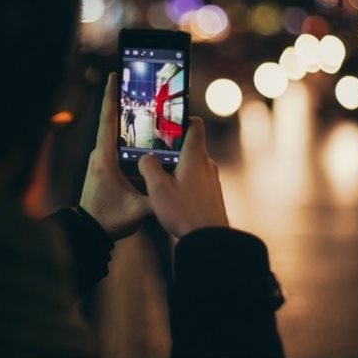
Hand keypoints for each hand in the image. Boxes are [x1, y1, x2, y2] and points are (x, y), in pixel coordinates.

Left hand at [79, 73, 151, 239]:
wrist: (90, 231)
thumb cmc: (109, 219)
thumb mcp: (139, 210)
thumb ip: (159, 196)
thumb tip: (180, 183)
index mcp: (104, 158)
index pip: (108, 121)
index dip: (111, 97)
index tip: (113, 76)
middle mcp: (99, 155)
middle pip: (113, 122)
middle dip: (124, 102)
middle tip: (137, 83)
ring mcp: (100, 161)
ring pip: (115, 135)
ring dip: (127, 120)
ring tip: (144, 104)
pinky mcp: (103, 168)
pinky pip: (117, 147)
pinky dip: (128, 138)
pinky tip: (143, 134)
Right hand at [138, 117, 228, 237]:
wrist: (209, 238)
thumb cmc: (184, 211)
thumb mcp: (158, 188)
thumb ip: (148, 166)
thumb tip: (146, 157)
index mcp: (195, 156)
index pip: (195, 125)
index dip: (182, 119)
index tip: (167, 121)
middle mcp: (207, 164)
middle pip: (190, 145)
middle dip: (172, 146)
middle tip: (152, 151)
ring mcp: (212, 179)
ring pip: (192, 163)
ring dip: (176, 166)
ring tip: (158, 176)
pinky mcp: (212, 193)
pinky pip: (196, 178)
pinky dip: (183, 179)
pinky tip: (171, 193)